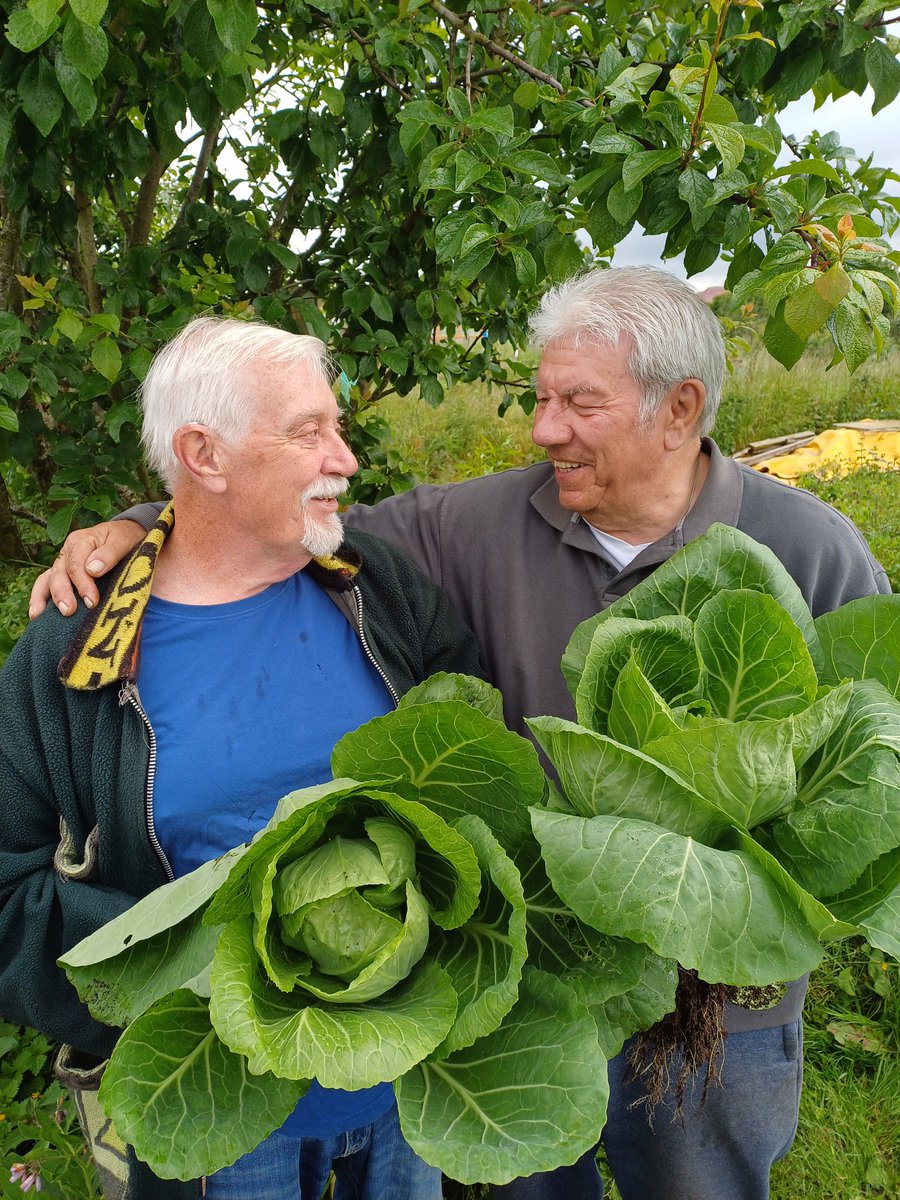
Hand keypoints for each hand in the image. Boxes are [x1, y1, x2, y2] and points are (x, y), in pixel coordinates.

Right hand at [28, 520, 145, 618]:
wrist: (125, 535)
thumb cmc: (124, 539)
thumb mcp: (122, 540)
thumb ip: (110, 553)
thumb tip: (92, 569)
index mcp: (80, 542)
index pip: (76, 565)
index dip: (82, 584)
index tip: (92, 601)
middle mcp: (67, 553)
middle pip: (58, 573)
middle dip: (62, 594)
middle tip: (69, 611)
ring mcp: (63, 564)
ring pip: (47, 579)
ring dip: (43, 598)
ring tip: (39, 616)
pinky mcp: (63, 574)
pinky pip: (45, 584)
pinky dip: (39, 598)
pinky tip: (36, 615)